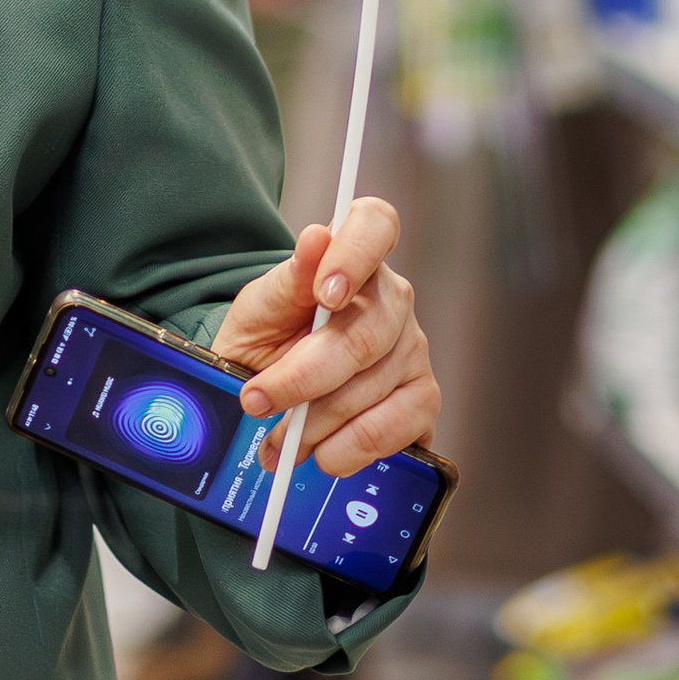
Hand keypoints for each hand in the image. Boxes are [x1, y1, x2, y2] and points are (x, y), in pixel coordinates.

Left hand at [211, 198, 438, 478]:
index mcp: (355, 257)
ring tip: (278, 439)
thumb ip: (290, 277)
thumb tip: (316, 237)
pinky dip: (348, 449)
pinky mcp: (422, 401)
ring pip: (369, 390)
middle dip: (301, 378)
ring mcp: (414, 351)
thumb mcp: (262, 305)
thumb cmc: (270, 333)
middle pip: (362, 336)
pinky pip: (393, 429)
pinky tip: (322, 453)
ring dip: (314, 424)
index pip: (376, 226)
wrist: (271, 383)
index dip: (356, 256)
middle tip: (256, 401)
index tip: (324, 293)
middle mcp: (393, 300)